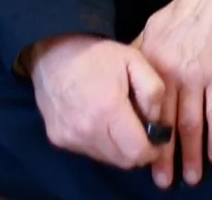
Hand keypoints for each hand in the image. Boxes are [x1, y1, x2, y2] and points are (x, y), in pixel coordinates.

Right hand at [27, 34, 168, 172]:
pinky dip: (100, 143)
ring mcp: (70, 137)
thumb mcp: (135, 60)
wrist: (54, 49)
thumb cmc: (98, 54)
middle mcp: (87, 130)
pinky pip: (88, 151)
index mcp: (108, 109)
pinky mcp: (58, 139)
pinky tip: (99, 121)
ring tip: (118, 122)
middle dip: (137, 150)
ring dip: (118, 148)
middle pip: (123, 161)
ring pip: (106, 159)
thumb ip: (154, 91)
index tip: (157, 137)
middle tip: (140, 129)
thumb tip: (157, 122)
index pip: (137, 153)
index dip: (153, 149)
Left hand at [135, 0, 211, 186]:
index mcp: (150, 62)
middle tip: (161, 181)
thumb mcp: (151, 29)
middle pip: (165, 122)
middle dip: (163, 155)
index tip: (137, 156)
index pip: (143, 107)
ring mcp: (196, 75)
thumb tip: (122, 79)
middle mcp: (170, 72)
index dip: (141, 134)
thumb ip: (137, 56)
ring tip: (191, 178)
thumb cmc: (184, 12)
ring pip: (191, 123)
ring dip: (193, 154)